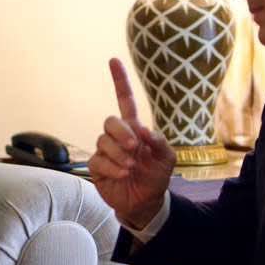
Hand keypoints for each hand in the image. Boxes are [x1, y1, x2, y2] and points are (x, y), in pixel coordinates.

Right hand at [88, 58, 175, 229]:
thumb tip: (143, 130)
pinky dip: (112, 167)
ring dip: (118, 153)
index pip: (125, 100)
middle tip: (134, 147)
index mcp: (135, 129)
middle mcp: (118, 137)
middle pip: (109, 120)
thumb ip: (159, 142)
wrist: (146, 203)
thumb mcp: (167, 159)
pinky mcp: (97, 167)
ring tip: (130, 167)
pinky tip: (122, 174)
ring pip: (103, 141)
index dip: (120, 81)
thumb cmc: (156, 177)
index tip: (113, 61)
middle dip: (121, 132)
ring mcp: (105, 152)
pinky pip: (98, 160)